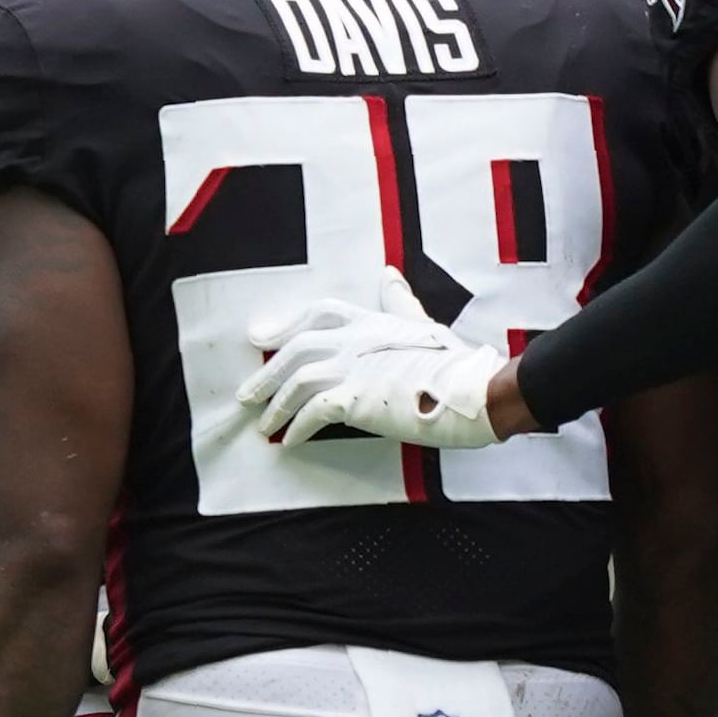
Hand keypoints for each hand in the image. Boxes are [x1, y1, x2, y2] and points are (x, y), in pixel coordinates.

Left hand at [236, 296, 501, 451]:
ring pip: (298, 382)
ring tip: (264, 425)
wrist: (470, 388)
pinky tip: (290, 441)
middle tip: (247, 394)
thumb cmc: (453, 361)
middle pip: (297, 349)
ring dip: (277, 406)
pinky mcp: (356, 399)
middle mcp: (355, 341)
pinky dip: (298, 428)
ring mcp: (353, 369)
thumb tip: (389, 275)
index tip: (262, 336)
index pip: (319, 314)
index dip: (287, 324)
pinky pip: (314, 413)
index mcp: (369, 321)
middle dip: (268, 373)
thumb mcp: (421, 321)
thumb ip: (399, 301)